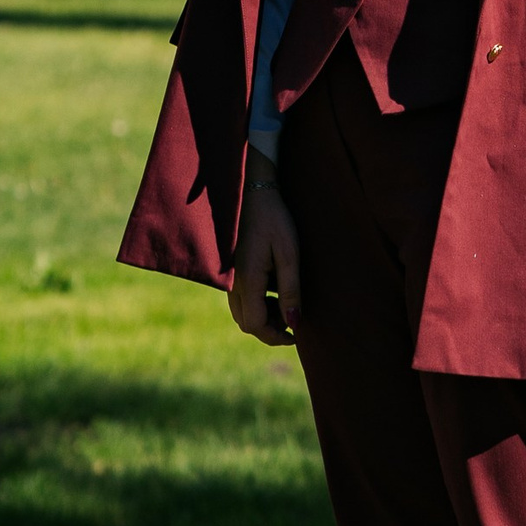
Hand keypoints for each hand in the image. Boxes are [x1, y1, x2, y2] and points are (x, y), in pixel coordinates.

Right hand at [230, 161, 301, 345]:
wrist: (251, 189)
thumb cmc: (274, 219)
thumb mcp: (288, 253)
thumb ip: (291, 290)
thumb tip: (294, 323)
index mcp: (246, 280)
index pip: (255, 325)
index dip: (276, 336)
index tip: (296, 336)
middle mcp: (232, 283)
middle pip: (246, 323)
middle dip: (269, 329)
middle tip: (293, 321)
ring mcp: (228, 277)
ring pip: (242, 312)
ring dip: (263, 316)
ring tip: (286, 304)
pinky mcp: (230, 270)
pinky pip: (241, 298)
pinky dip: (257, 303)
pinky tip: (274, 288)